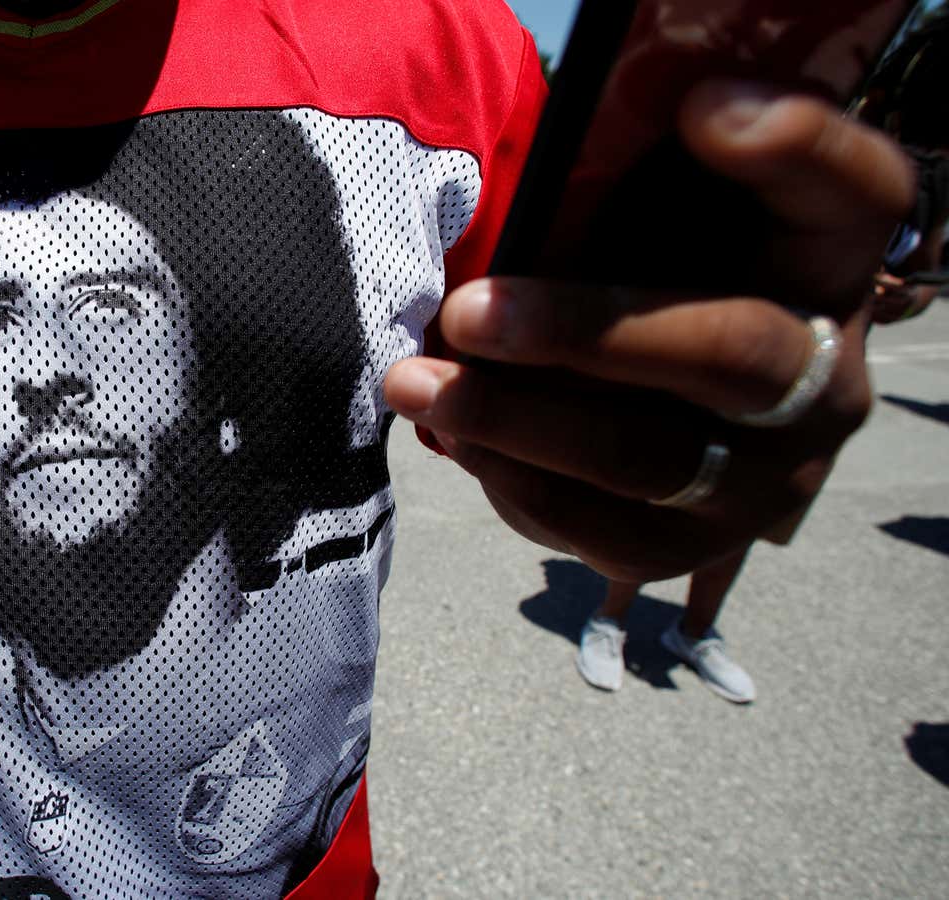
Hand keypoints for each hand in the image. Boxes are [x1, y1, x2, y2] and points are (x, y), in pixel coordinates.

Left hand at [384, 81, 914, 582]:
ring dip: (518, 424)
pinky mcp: (701, 547)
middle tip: (466, 311)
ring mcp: (769, 478)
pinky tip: (456, 439)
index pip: (850, 190)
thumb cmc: (650, 270)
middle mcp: (824, 379)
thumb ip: (653, 169)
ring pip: (650, 463)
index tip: (697, 110)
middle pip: (730, 354)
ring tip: (417, 385)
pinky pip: (610, 536)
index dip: (789, 149)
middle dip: (584, 333)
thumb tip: (686, 117)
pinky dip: (520, 487)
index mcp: (830, 262)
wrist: (652, 392)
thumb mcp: (662, 204)